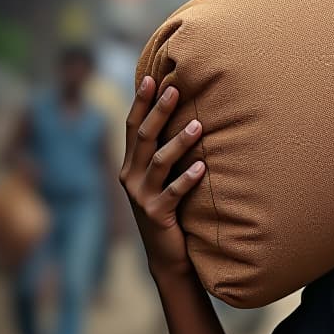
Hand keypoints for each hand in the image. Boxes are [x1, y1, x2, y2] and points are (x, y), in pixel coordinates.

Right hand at [119, 76, 205, 277]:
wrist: (167, 255)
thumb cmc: (170, 209)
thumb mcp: (163, 179)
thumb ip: (165, 152)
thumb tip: (186, 115)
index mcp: (131, 165)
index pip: (133, 127)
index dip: (140, 102)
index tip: (151, 77)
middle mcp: (131, 177)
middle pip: (143, 137)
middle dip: (158, 111)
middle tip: (175, 88)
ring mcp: (142, 197)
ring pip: (159, 162)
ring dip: (179, 142)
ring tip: (198, 126)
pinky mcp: (157, 215)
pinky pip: (173, 193)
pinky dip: (187, 179)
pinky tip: (202, 167)